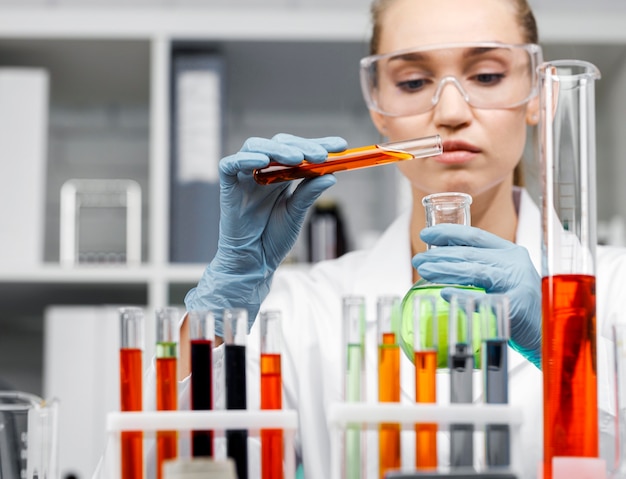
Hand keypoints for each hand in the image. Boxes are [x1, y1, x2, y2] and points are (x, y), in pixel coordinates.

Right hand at [185, 133, 346, 334]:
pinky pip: (230, 164)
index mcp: (281, 175)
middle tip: (321, 155)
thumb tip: (331, 175)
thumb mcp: (296, 213)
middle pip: (279, 144)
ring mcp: (244, 177)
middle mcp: (263, 171)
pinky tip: (262, 162)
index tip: (341, 146)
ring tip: (297, 158)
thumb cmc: (274, 238)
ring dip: (277, 150)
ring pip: (256, 146)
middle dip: (302, 145)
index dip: (319, 144)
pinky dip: (244, 159)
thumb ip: (308, 193)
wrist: (254, 262)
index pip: (300, 151)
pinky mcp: (227, 186)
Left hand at [413, 223, 541, 367]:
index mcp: (511, 253)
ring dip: (445, 270)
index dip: (449, 233)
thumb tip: (441, 260)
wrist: (552, 334)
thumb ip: (480, 268)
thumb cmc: (523, 307)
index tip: (427, 234)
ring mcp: (516, 284)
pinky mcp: (515, 306)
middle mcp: (514, 264)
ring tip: (423, 270)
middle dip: (439, 255)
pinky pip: (483, 299)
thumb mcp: (504, 279)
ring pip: (474, 271)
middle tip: (418, 259)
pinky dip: (462, 295)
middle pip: (470, 254)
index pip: (476, 236)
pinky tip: (444, 293)